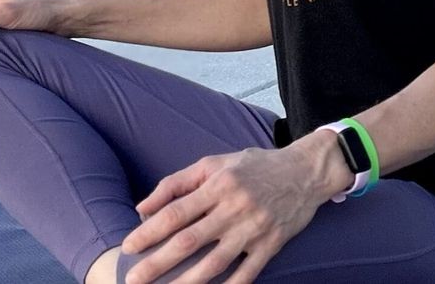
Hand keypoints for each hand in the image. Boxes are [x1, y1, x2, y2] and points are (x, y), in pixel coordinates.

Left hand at [120, 137, 343, 283]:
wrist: (306, 171)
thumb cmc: (256, 166)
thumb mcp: (216, 163)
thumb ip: (177, 182)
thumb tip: (142, 208)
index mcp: (220, 184)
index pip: (176, 212)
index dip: (149, 232)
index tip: (128, 247)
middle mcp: (235, 207)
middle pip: (189, 242)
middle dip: (156, 264)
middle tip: (132, 280)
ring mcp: (254, 229)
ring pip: (213, 264)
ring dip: (184, 283)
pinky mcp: (271, 245)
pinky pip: (246, 274)